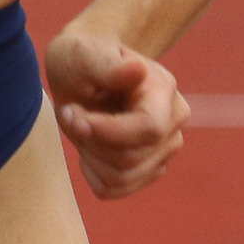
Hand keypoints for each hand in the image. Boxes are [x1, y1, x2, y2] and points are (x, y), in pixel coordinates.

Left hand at [46, 28, 189, 198]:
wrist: (86, 71)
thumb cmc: (83, 58)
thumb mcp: (84, 54)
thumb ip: (107, 67)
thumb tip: (138, 71)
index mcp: (163, 88)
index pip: (148, 128)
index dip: (109, 132)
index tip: (74, 118)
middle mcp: (173, 121)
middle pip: (131, 158)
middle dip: (90, 140)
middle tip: (69, 113)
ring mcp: (165, 148)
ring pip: (122, 177)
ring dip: (89, 155)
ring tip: (78, 125)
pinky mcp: (149, 169)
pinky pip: (116, 189)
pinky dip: (92, 172)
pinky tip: (87, 145)